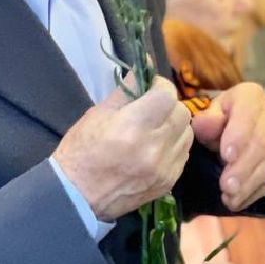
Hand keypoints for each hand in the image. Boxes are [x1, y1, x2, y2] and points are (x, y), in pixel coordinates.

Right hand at [53, 78, 192, 221]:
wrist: (77, 197)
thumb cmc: (81, 151)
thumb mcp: (97, 113)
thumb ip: (126, 90)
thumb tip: (145, 66)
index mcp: (133, 127)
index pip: (167, 95)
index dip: (160, 87)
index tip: (150, 89)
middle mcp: (154, 147)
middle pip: (181, 112)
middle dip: (169, 105)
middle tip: (152, 108)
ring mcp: (164, 168)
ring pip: (187, 133)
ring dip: (174, 125)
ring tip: (155, 128)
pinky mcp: (169, 182)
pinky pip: (184, 153)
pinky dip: (174, 145)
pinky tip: (156, 146)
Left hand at [191, 81, 264, 210]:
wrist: (237, 126)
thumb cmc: (219, 120)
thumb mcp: (208, 116)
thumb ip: (206, 121)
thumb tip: (206, 124)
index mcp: (251, 96)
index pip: (249, 113)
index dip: (239, 135)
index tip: (226, 156)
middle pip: (262, 143)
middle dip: (243, 168)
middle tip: (225, 186)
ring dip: (249, 184)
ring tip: (230, 198)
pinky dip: (256, 192)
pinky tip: (239, 202)